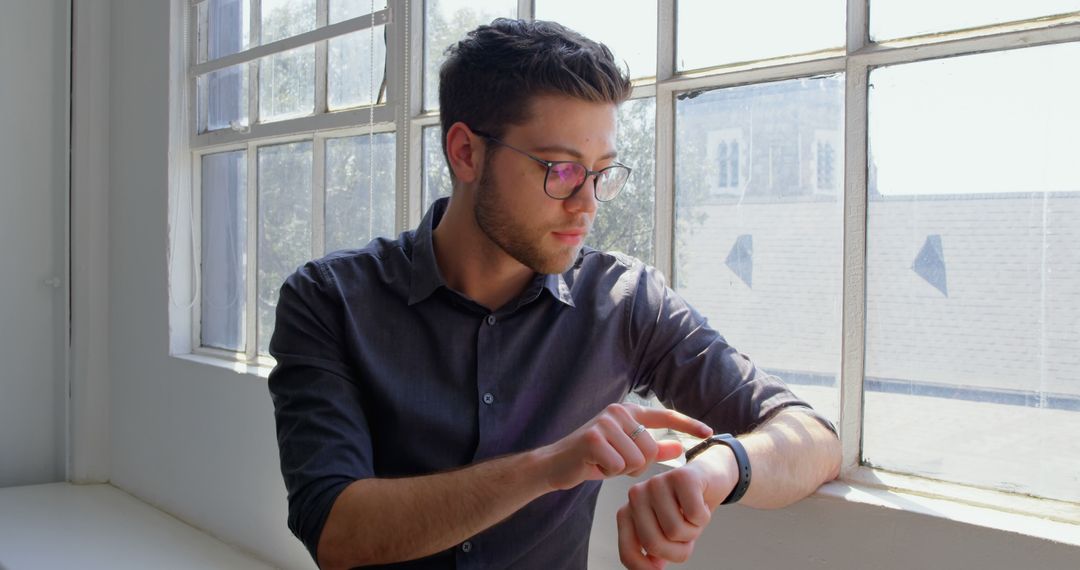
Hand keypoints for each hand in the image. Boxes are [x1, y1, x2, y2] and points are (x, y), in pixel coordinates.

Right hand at [537, 403, 711, 491]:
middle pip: (651, 449)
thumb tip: (680, 448)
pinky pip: (619, 466)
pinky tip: (594, 466)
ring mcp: (604, 423)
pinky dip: (608, 473)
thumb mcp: (626, 453)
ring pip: (637, 459)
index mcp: (628, 412)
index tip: (708, 431)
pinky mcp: (593, 438)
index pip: (664, 415)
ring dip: (622, 470)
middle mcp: (618, 412)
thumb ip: (653, 449)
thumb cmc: (592, 459)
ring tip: (604, 463)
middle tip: (615, 463)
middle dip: (637, 466)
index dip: (687, 424)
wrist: (555, 465)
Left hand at [617, 444, 738, 568]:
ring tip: (692, 517)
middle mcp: (636, 495)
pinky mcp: (681, 476)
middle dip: (677, 551)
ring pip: (676, 530)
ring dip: (693, 531)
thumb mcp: (665, 534)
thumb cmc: (684, 509)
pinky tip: (701, 504)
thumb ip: (654, 550)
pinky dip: (704, 517)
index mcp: (628, 513)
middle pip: (654, 544)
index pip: (628, 552)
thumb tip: (653, 567)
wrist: (707, 479)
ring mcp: (656, 483)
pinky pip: (695, 515)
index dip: (644, 569)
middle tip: (686, 537)